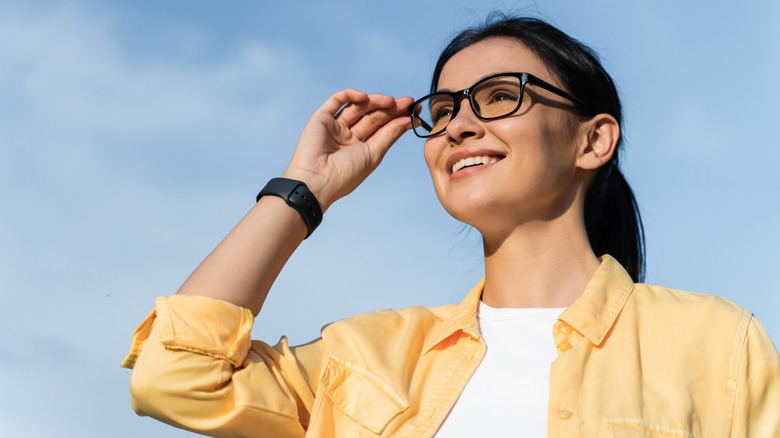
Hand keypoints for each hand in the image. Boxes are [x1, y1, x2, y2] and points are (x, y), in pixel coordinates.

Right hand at [282, 89, 412, 211]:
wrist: (317, 180)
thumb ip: (389, 135)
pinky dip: (350, 95)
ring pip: (358, 107)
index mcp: (361, 149)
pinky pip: (337, 100)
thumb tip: (408, 121)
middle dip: (391, 108)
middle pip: (373, 116)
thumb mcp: (373, 154)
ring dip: (375, 101)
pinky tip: (364, 97)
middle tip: (407, 102)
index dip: (398, 119)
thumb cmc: (345, 174)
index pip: (382, 128)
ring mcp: (335, 126)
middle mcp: (348, 136)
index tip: (415, 111)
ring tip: (390, 101)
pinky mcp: (321, 118)